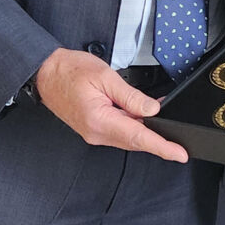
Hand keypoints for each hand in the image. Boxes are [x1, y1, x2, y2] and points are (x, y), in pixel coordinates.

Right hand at [34, 47, 187, 162]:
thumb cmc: (69, 70)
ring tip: (160, 115)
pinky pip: (119, 132)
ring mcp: (94, 133)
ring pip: (128, 137)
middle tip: (177, 136)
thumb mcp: (105, 76)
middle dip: (158, 139)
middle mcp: (96, 133)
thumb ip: (131, 96)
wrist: (45, 73)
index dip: (162, 147)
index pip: (138, 138)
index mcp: (99, 120)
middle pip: (135, 141)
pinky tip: (142, 115)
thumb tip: (152, 109)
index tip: (179, 154)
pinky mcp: (93, 129)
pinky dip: (133, 126)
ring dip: (145, 130)